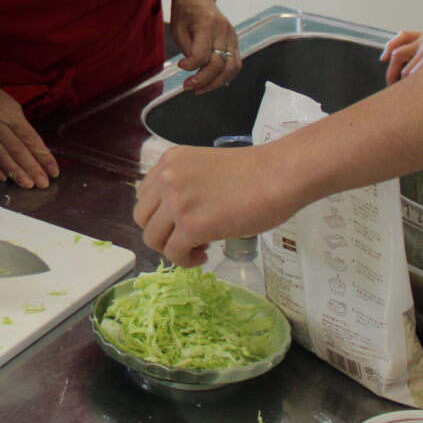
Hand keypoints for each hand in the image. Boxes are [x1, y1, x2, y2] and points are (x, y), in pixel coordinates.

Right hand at [0, 64, 58, 188]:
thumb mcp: (8, 103)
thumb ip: (19, 125)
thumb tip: (32, 148)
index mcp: (10, 113)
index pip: (30, 138)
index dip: (43, 156)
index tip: (53, 171)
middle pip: (18, 150)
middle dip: (32, 168)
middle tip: (43, 184)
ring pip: (1, 156)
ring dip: (16, 172)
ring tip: (28, 185)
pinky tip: (4, 179)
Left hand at [134, 143, 291, 266]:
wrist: (279, 175)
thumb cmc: (255, 173)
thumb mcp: (206, 169)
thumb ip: (186, 185)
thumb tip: (178, 218)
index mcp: (169, 161)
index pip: (145, 196)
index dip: (162, 214)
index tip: (184, 220)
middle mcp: (167, 178)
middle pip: (143, 218)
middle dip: (162, 233)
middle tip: (189, 237)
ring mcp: (176, 202)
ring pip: (153, 238)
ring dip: (172, 249)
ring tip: (199, 247)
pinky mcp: (191, 226)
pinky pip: (173, 253)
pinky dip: (185, 261)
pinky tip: (204, 256)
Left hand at [171, 0, 241, 93]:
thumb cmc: (184, 11)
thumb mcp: (178, 28)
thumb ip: (188, 49)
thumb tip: (194, 69)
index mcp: (206, 24)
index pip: (202, 54)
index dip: (191, 65)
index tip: (180, 66)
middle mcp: (223, 30)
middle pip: (218, 64)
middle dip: (203, 80)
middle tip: (188, 86)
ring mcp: (232, 36)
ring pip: (231, 67)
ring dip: (216, 82)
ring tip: (200, 89)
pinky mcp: (235, 41)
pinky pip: (236, 63)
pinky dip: (226, 76)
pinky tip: (213, 82)